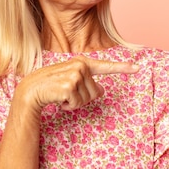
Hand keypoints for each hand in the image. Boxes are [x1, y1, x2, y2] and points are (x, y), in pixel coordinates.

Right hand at [13, 56, 139, 111]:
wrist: (30, 91)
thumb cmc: (51, 87)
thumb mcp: (71, 82)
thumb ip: (88, 84)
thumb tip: (102, 91)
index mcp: (82, 62)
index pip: (106, 66)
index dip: (123, 68)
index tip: (138, 68)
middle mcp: (80, 65)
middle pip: (95, 92)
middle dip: (83, 98)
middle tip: (66, 93)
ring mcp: (75, 74)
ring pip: (88, 99)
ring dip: (75, 102)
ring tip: (61, 95)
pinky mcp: (70, 85)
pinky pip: (78, 103)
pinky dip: (69, 106)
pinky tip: (59, 99)